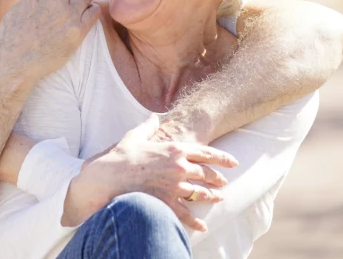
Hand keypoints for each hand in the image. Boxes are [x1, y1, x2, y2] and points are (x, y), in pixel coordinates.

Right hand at [0, 0, 99, 80]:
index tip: (52, 5)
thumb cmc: (11, 39)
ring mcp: (68, 14)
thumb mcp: (15, 10)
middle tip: (70, 4)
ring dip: (85, 0)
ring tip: (82, 8)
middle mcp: (55, 0)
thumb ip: (29, 0)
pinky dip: (92, 11)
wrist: (16, 62)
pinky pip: (94, 12)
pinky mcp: (78, 30)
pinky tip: (88, 17)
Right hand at [69, 115, 237, 230]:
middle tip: (223, 181)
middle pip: (207, 173)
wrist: (108, 177)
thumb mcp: (134, 136)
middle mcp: (179, 167)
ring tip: (218, 198)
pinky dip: (196, 221)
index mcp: (174, 149)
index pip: (206, 153)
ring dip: (212, 197)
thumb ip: (148, 126)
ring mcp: (174, 187)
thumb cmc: (120, 156)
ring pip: (202, 194)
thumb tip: (153, 117)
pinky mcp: (167, 203)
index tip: (233, 163)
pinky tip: (202, 225)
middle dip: (218, 178)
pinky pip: (187, 214)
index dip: (223, 158)